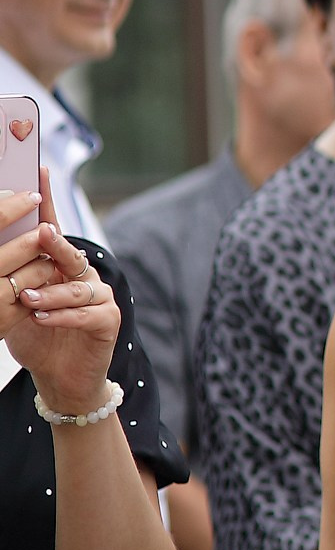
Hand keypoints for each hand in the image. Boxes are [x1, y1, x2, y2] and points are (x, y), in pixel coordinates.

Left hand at [0, 174, 120, 410]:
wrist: (62, 378)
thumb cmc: (38, 337)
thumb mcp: (16, 305)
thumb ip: (12, 280)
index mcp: (60, 267)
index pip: (52, 228)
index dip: (47, 200)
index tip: (39, 171)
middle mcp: (83, 276)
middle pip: (70, 253)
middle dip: (55, 243)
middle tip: (39, 234)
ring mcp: (100, 298)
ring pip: (77, 287)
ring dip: (50, 292)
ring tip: (27, 299)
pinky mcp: (109, 321)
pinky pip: (87, 313)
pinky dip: (63, 315)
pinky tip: (43, 316)